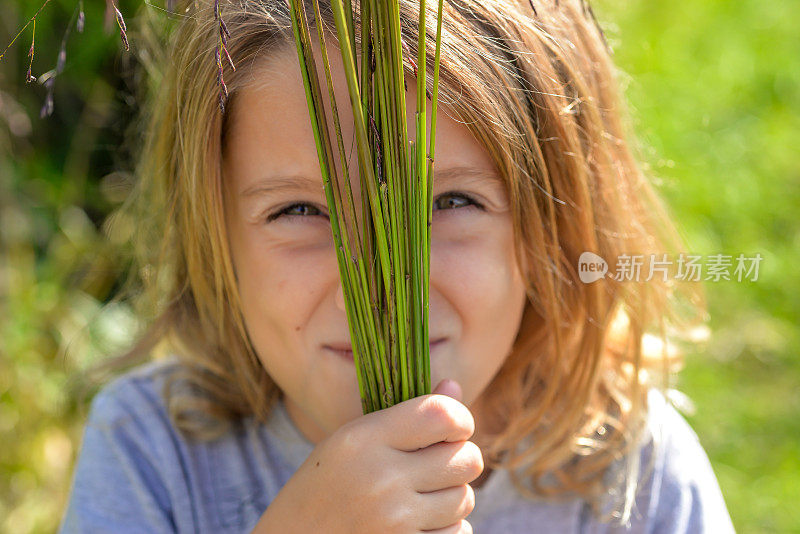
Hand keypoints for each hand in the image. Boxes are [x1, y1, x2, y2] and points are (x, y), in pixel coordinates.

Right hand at [252, 379, 481, 532]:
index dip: (460, 419)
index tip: (451, 429)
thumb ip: (404, 416)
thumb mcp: (351, 441)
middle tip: (434, 465)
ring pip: (465, 498)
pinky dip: (445, 529)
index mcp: (364, 439)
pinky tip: (415, 524)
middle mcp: (381, 478)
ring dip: (450, 497)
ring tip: (418, 497)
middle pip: (466, 459)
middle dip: (458, 460)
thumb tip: (454, 388)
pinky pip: (458, 532)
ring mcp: (395, 521)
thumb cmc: (324, 488)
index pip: (443, 416)